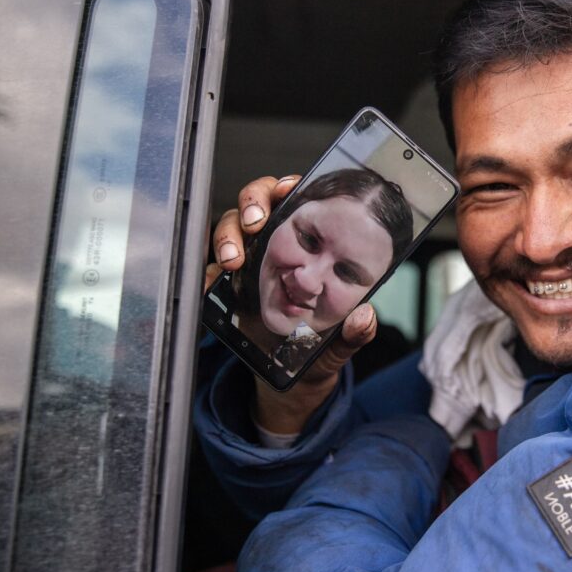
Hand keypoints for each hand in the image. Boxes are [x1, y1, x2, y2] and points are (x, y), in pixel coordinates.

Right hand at [203, 175, 379, 433]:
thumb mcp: (343, 343)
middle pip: (259, 205)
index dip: (291, 186)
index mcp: (312, 247)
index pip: (300, 202)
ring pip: (230, 228)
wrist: (292, 385)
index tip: (290, 188)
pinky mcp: (228, 287)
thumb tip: (364, 316)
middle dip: (252, 203)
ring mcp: (251, 263)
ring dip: (227, 235)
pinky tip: (213, 283)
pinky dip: (208, 271)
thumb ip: (355, 332)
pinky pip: (210, 269)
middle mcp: (279, 247)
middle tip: (255, 222)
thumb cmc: (321, 350)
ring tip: (233, 259)